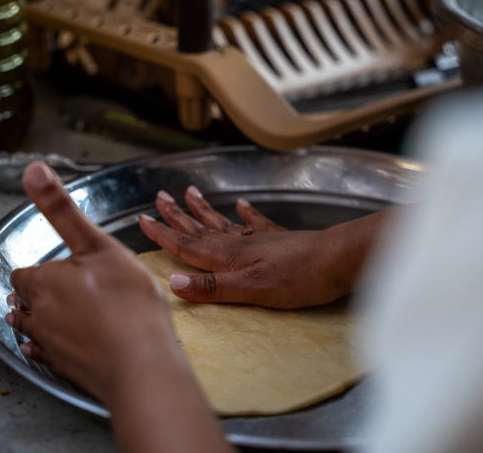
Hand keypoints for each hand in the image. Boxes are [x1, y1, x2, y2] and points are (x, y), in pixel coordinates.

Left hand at [5, 163, 177, 401]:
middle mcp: (37, 312)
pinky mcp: (62, 367)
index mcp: (43, 280)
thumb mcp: (98, 243)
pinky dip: (41, 348)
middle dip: (34, 293)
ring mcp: (48, 343)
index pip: (24, 272)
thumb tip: (34, 170)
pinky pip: (41, 355)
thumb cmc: (126, 300)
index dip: (37, 268)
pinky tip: (47, 347)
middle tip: (53, 289)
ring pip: (29, 327)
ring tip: (44, 315)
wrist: (140, 360)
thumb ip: (62, 209)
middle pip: (24, 299)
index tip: (53, 267)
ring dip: (32, 319)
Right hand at [139, 186, 386, 307]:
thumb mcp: (253, 290)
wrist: (339, 259)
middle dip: (177, 216)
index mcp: (229, 257)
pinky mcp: (280, 241)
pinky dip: (247, 214)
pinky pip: (257, 223)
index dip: (164, 234)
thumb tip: (172, 282)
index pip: (188, 245)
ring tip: (189, 193)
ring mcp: (260, 240)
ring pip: (224, 222)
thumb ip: (214, 287)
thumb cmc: (299, 278)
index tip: (142, 219)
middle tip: (159, 196)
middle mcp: (240, 244)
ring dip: (204, 210)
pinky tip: (241, 204)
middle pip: (201, 228)